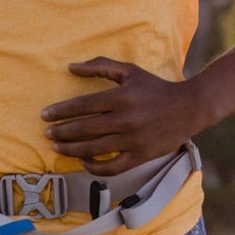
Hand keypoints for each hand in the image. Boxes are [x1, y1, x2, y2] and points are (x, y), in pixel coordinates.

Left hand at [41, 59, 208, 176]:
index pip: (83, 105)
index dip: (60, 111)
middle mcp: (125, 119)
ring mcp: (132, 140)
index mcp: (122, 97)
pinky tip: (82, 160)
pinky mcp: (139, 157)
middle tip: (47, 134)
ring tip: (56, 148)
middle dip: (61, 132)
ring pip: (93, 149)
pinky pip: (110, 168)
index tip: (45, 115)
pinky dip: (93, 166)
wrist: (189, 108)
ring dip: (70, 150)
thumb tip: (71, 67)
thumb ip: (101, 66)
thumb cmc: (155, 88)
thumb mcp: (130, 71)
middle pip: (84, 129)